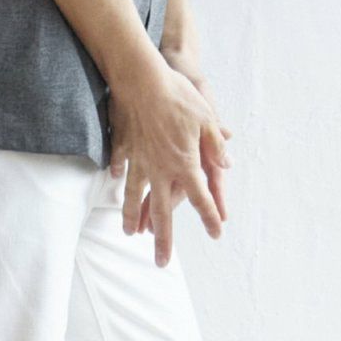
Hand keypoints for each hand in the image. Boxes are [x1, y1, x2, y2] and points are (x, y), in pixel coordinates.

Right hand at [106, 50, 232, 266]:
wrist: (142, 79)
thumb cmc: (179, 96)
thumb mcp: (207, 118)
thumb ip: (216, 145)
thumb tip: (226, 164)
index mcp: (186, 163)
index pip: (201, 198)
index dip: (210, 218)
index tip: (216, 233)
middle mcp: (160, 169)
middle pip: (163, 212)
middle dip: (164, 240)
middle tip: (161, 262)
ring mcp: (139, 160)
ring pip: (135, 196)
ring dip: (133, 217)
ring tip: (130, 234)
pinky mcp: (124, 147)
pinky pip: (121, 166)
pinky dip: (118, 176)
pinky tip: (115, 185)